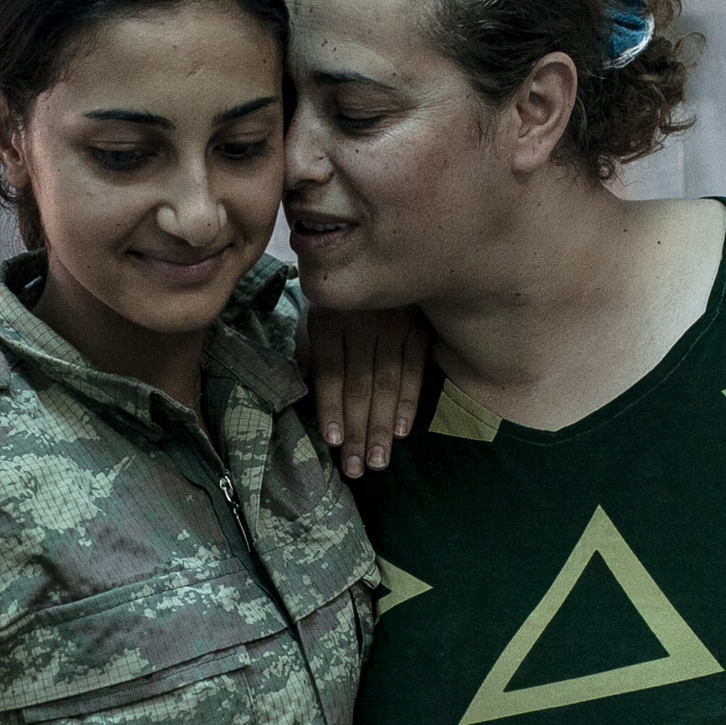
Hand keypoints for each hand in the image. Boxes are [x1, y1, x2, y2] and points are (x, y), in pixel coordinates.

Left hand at [307, 306, 430, 478]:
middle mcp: (363, 322)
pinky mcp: (419, 329)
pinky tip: (402, 432)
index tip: (332, 441)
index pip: (330, 371)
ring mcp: (395, 325)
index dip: (331, 407)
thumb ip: (312, 356)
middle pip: (359, 385)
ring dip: (382, 426)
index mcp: (330, 317)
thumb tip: (306, 404)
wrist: (375, 256)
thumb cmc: (338, 299)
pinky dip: (409, 403)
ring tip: (378, 461)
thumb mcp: (316, 316)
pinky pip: (414, 371)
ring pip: (388, 384)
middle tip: (355, 468)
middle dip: (357, 430)